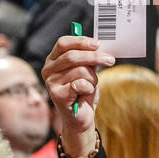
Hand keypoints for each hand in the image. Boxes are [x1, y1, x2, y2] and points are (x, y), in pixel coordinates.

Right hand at [41, 35, 115, 149]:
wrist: (80, 116)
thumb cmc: (83, 91)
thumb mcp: (86, 70)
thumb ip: (87, 58)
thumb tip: (97, 46)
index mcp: (53, 60)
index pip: (63, 43)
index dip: (80, 41)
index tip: (97, 44)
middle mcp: (48, 70)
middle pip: (73, 56)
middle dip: (94, 57)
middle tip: (110, 60)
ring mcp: (50, 83)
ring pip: (80, 71)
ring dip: (92, 78)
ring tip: (89, 86)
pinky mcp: (57, 95)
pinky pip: (81, 84)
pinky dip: (89, 88)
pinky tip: (85, 94)